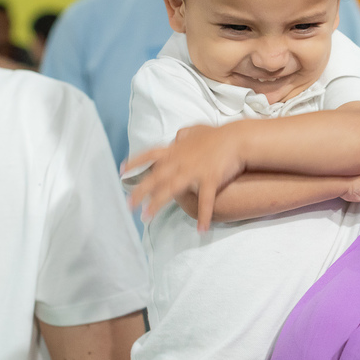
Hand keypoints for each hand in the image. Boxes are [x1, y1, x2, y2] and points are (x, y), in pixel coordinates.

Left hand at [123, 124, 245, 230]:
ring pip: (171, 189)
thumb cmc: (218, 135)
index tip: (121, 171)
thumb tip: (176, 136)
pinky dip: (203, 216)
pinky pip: (205, 201)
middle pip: (155, 177)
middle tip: (128, 205)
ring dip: (157, 204)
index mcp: (176, 150)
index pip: (150, 155)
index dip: (135, 163)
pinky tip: (201, 230)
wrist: (237, 138)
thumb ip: (184, 134)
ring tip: (146, 217)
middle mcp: (181, 161)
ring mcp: (194, 171)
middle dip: (139, 192)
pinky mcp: (210, 179)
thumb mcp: (197, 130)